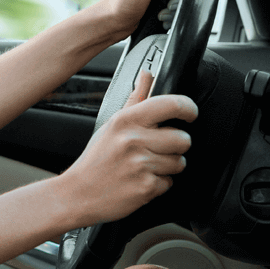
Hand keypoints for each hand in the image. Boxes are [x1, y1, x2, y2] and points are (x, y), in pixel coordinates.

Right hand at [56, 70, 197, 226]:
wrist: (79, 193)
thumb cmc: (96, 159)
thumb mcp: (112, 124)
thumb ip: (135, 99)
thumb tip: (147, 75)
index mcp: (126, 120)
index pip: (171, 105)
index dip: (188, 108)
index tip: (190, 113)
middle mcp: (134, 140)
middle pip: (183, 139)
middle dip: (176, 146)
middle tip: (158, 149)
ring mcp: (141, 165)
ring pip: (179, 163)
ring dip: (167, 167)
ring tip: (146, 166)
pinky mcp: (146, 187)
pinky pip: (169, 183)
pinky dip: (158, 184)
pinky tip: (141, 180)